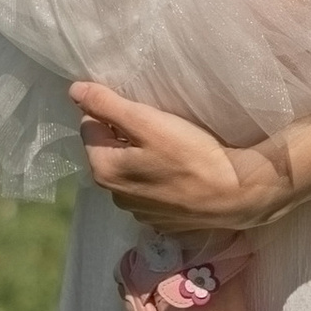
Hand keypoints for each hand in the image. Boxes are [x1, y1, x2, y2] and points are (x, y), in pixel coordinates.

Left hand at [71, 82, 285, 232]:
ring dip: (140, 158)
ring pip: (128, 172)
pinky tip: (179, 172)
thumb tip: (74, 90)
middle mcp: (114, 195)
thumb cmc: (192, 154)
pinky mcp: (160, 220)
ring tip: (170, 149)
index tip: (141, 109)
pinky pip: (148, 190)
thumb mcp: (148, 122)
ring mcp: (138, 211)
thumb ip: (107, 105)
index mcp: (104, 170)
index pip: (89, 126)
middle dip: (124, 136)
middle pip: (108, 151)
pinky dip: (156, 178)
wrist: (236, 195)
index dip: (112, 112)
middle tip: (158, 126)